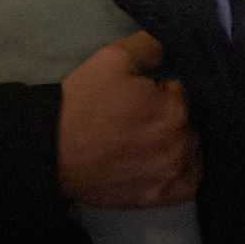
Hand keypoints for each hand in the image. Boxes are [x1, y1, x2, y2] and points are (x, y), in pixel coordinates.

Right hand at [58, 31, 199, 209]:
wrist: (52, 151)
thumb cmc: (83, 103)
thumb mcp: (113, 58)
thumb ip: (152, 46)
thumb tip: (174, 45)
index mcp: (175, 109)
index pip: (182, 90)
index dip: (162, 89)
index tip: (143, 92)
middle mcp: (182, 144)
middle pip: (188, 121)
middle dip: (172, 114)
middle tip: (142, 116)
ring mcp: (173, 174)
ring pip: (191, 150)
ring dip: (178, 141)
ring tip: (150, 139)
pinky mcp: (162, 197)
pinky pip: (190, 183)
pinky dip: (184, 171)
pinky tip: (167, 162)